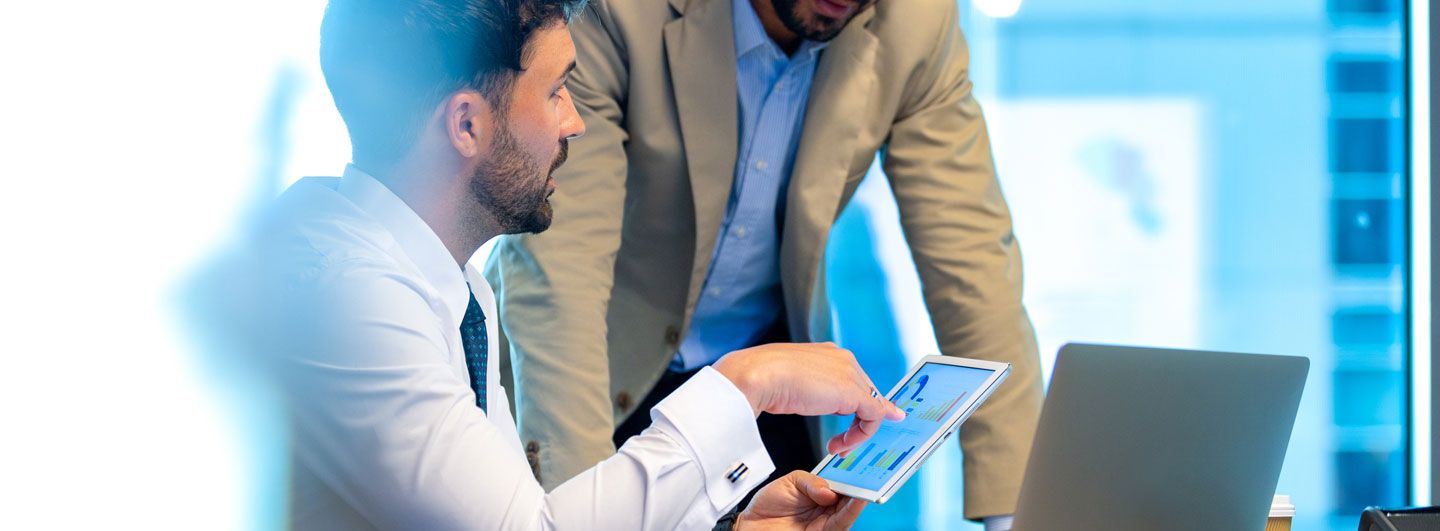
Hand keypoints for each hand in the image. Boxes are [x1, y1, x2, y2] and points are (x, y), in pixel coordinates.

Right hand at [713, 342, 904, 454]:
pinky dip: (861, 435)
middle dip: (857, 422)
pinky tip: (841, 446)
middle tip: (840, 444)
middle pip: (866, 393)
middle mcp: (843, 359)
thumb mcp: (791, 383)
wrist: (758, 375)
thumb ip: (809, 389)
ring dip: (857, 433)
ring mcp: (850, 373)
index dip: (852, 407)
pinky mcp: (854, 392)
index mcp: (828, 353)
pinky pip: (873, 416)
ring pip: (872, 406)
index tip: (846, 427)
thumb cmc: (764, 378)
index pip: (853, 380)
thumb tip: (800, 397)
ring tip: (838, 448)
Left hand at [736, 471, 866, 530]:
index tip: (864, 464)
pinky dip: (851, 512)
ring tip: (866, 486)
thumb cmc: (768, 505)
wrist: (751, 526)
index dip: (853, 475)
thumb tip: (830, 491)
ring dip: (859, 499)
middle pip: (848, 497)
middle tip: (870, 475)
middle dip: (860, 486)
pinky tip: (858, 500)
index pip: (841, 483)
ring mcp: (824, 521)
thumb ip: (811, 482)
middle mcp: (825, 508)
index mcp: (819, 493)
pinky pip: (841, 523)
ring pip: (848, 511)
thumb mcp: (789, 482)